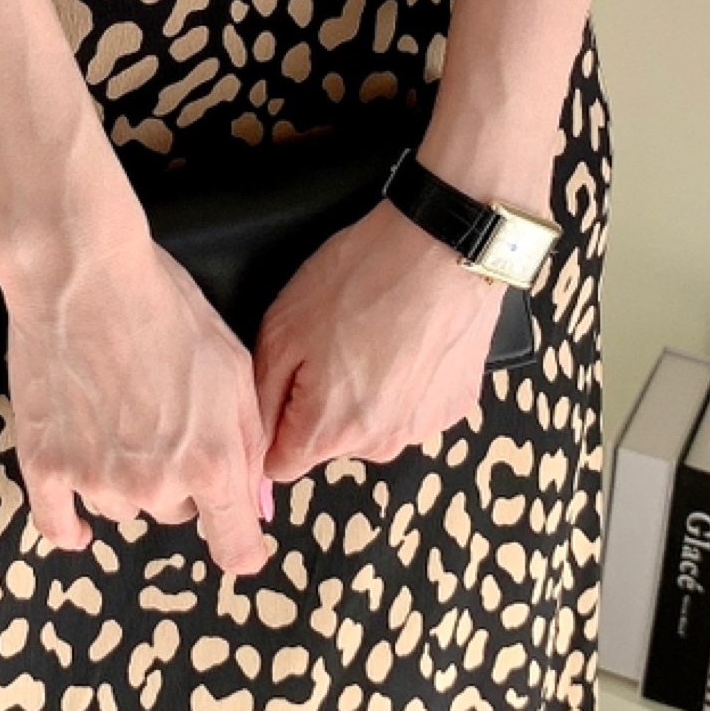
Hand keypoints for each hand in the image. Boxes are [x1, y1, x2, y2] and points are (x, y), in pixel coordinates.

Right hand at [0, 210, 272, 578]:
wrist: (82, 274)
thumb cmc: (166, 308)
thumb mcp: (232, 365)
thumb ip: (248, 441)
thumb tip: (257, 504)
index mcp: (211, 462)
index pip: (235, 545)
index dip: (241, 544)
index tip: (238, 539)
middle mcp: (155, 483)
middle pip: (176, 512)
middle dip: (179, 480)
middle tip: (164, 421)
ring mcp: (96, 478)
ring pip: (122, 508)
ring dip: (126, 481)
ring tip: (117, 421)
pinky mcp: (45, 464)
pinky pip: (57, 522)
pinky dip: (68, 524)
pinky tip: (75, 524)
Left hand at [253, 199, 502, 481]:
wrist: (441, 246)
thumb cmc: (361, 278)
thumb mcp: (282, 330)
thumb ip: (262, 399)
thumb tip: (254, 443)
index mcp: (329, 430)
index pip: (280, 465)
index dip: (273, 425)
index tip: (283, 386)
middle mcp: (379, 444)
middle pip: (329, 443)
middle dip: (321, 404)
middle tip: (330, 344)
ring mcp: (422, 428)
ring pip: (372, 425)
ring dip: (366, 393)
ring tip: (372, 335)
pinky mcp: (455, 407)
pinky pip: (412, 406)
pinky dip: (405, 381)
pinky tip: (406, 338)